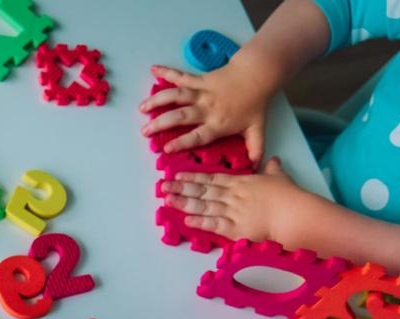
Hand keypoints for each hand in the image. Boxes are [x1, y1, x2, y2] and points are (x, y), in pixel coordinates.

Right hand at [140, 62, 274, 161]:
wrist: (258, 75)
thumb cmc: (255, 103)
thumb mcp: (257, 130)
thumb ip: (255, 149)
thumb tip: (255, 168)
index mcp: (218, 124)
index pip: (198, 136)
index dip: (181, 142)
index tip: (166, 149)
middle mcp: (207, 109)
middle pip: (181, 116)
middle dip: (161, 124)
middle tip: (145, 131)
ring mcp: (202, 92)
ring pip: (177, 96)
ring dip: (158, 100)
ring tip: (142, 108)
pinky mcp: (199, 79)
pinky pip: (181, 76)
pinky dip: (166, 71)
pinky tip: (153, 70)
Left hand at [159, 157, 318, 243]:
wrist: (294, 213)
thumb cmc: (289, 196)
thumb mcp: (279, 177)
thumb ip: (273, 169)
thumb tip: (273, 159)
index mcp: (241, 183)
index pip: (212, 179)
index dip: (193, 177)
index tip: (178, 175)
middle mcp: (233, 196)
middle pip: (203, 191)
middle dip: (181, 188)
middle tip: (163, 186)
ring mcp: (233, 212)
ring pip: (204, 206)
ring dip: (184, 203)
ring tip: (168, 200)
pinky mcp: (235, 229)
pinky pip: (214, 224)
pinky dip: (199, 222)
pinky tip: (186, 219)